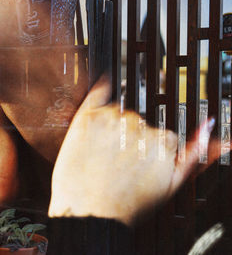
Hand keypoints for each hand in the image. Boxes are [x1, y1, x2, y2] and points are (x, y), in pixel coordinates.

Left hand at [48, 77, 218, 225]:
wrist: (90, 212)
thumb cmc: (128, 204)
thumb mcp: (171, 185)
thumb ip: (196, 155)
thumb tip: (216, 133)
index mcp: (161, 140)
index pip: (160, 133)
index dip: (149, 148)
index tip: (139, 158)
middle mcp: (140, 126)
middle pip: (140, 122)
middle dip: (131, 138)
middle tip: (119, 160)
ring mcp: (112, 120)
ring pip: (119, 113)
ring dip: (113, 127)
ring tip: (104, 153)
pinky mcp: (89, 118)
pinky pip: (97, 95)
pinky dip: (100, 93)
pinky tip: (102, 98)